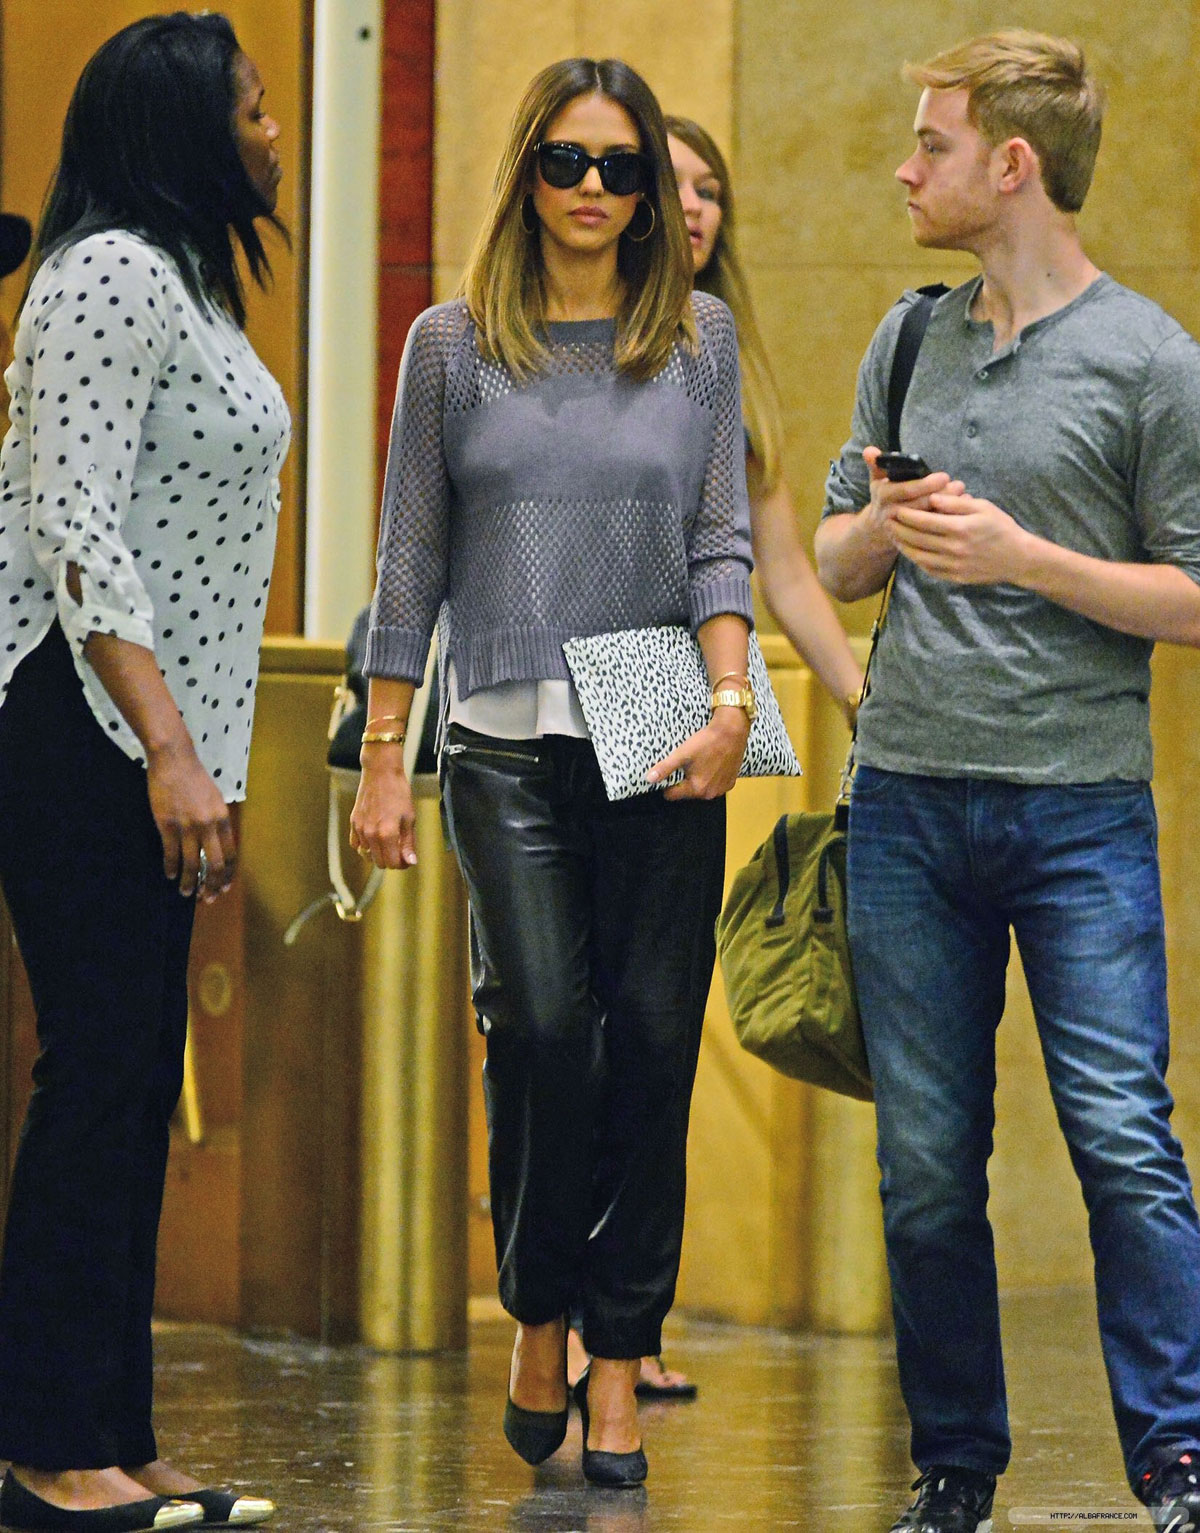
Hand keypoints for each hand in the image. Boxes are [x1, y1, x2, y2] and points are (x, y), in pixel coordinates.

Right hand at [145, 738, 235, 901]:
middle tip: (207, 898)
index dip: (228, 874)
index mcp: (223, 818)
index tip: (224, 887)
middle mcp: (209, 825)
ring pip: (193, 864)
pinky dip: (172, 867)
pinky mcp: (167, 824)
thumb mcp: (215, 799)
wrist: (174, 760)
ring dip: (190, 882)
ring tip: (186, 893)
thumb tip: (218, 843)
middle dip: (213, 885)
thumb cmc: (194, 778)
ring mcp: (188, 826)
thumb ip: (217, 821)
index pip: (231, 854)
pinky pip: (171, 853)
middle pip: (216, 864)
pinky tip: (171, 875)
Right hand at [350, 748, 417, 867]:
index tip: (408, 857)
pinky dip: (365, 846)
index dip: (403, 864)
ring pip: (367, 855)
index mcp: (387, 834)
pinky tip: (374, 838)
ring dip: (378, 854)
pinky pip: (356, 844)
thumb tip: (411, 862)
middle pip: (380, 863)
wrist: (381, 772)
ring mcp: (360, 829)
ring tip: (388, 842)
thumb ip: (408, 843)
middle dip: (392, 860)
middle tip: (401, 850)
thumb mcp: (409, 818)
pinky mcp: (353, 822)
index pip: (393, 864)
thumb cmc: (398, 793)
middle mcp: (371, 834)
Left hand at [647, 709, 749, 800]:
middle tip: (686, 764)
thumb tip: (649, 779)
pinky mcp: (730, 783)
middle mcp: (710, 793)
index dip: (667, 784)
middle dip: (683, 781)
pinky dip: (711, 778)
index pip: (672, 795)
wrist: (732, 731)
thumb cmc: (707, 742)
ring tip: (699, 762)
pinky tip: (711, 764)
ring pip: (701, 789)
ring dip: (698, 780)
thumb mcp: (682, 754)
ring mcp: (722, 789)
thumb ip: (665, 768)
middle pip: (687, 793)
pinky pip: (715, 785)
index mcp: (696, 788)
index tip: (670, 772)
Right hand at [863, 445, 965, 537]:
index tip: (944, 476)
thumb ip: (876, 465)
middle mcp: (892, 513)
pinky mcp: (913, 539)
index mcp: (884, 496)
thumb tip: (869, 450)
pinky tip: (961, 511)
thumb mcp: (876, 482)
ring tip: (964, 496)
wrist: (877, 532)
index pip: (906, 490)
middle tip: (959, 485)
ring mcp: (903, 528)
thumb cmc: (883, 500)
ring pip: (929, 518)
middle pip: (921, 505)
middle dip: (942, 495)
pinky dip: (948, 519)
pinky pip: (933, 529)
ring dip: (948, 508)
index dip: (926, 484)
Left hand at [889, 490, 1029, 585]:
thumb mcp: (983, 507)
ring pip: (919, 556)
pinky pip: (929, 569)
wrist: (1017, 558)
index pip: (924, 521)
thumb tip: (931, 497)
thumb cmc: (1001, 528)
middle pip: (917, 539)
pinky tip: (911, 551)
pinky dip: (916, 560)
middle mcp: (954, 548)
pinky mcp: (954, 577)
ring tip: (894, 535)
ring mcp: (953, 565)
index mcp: (960, 528)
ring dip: (903, 546)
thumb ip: (955, 503)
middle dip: (899, 529)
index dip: (906, 515)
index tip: (896, 508)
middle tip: (887, 520)